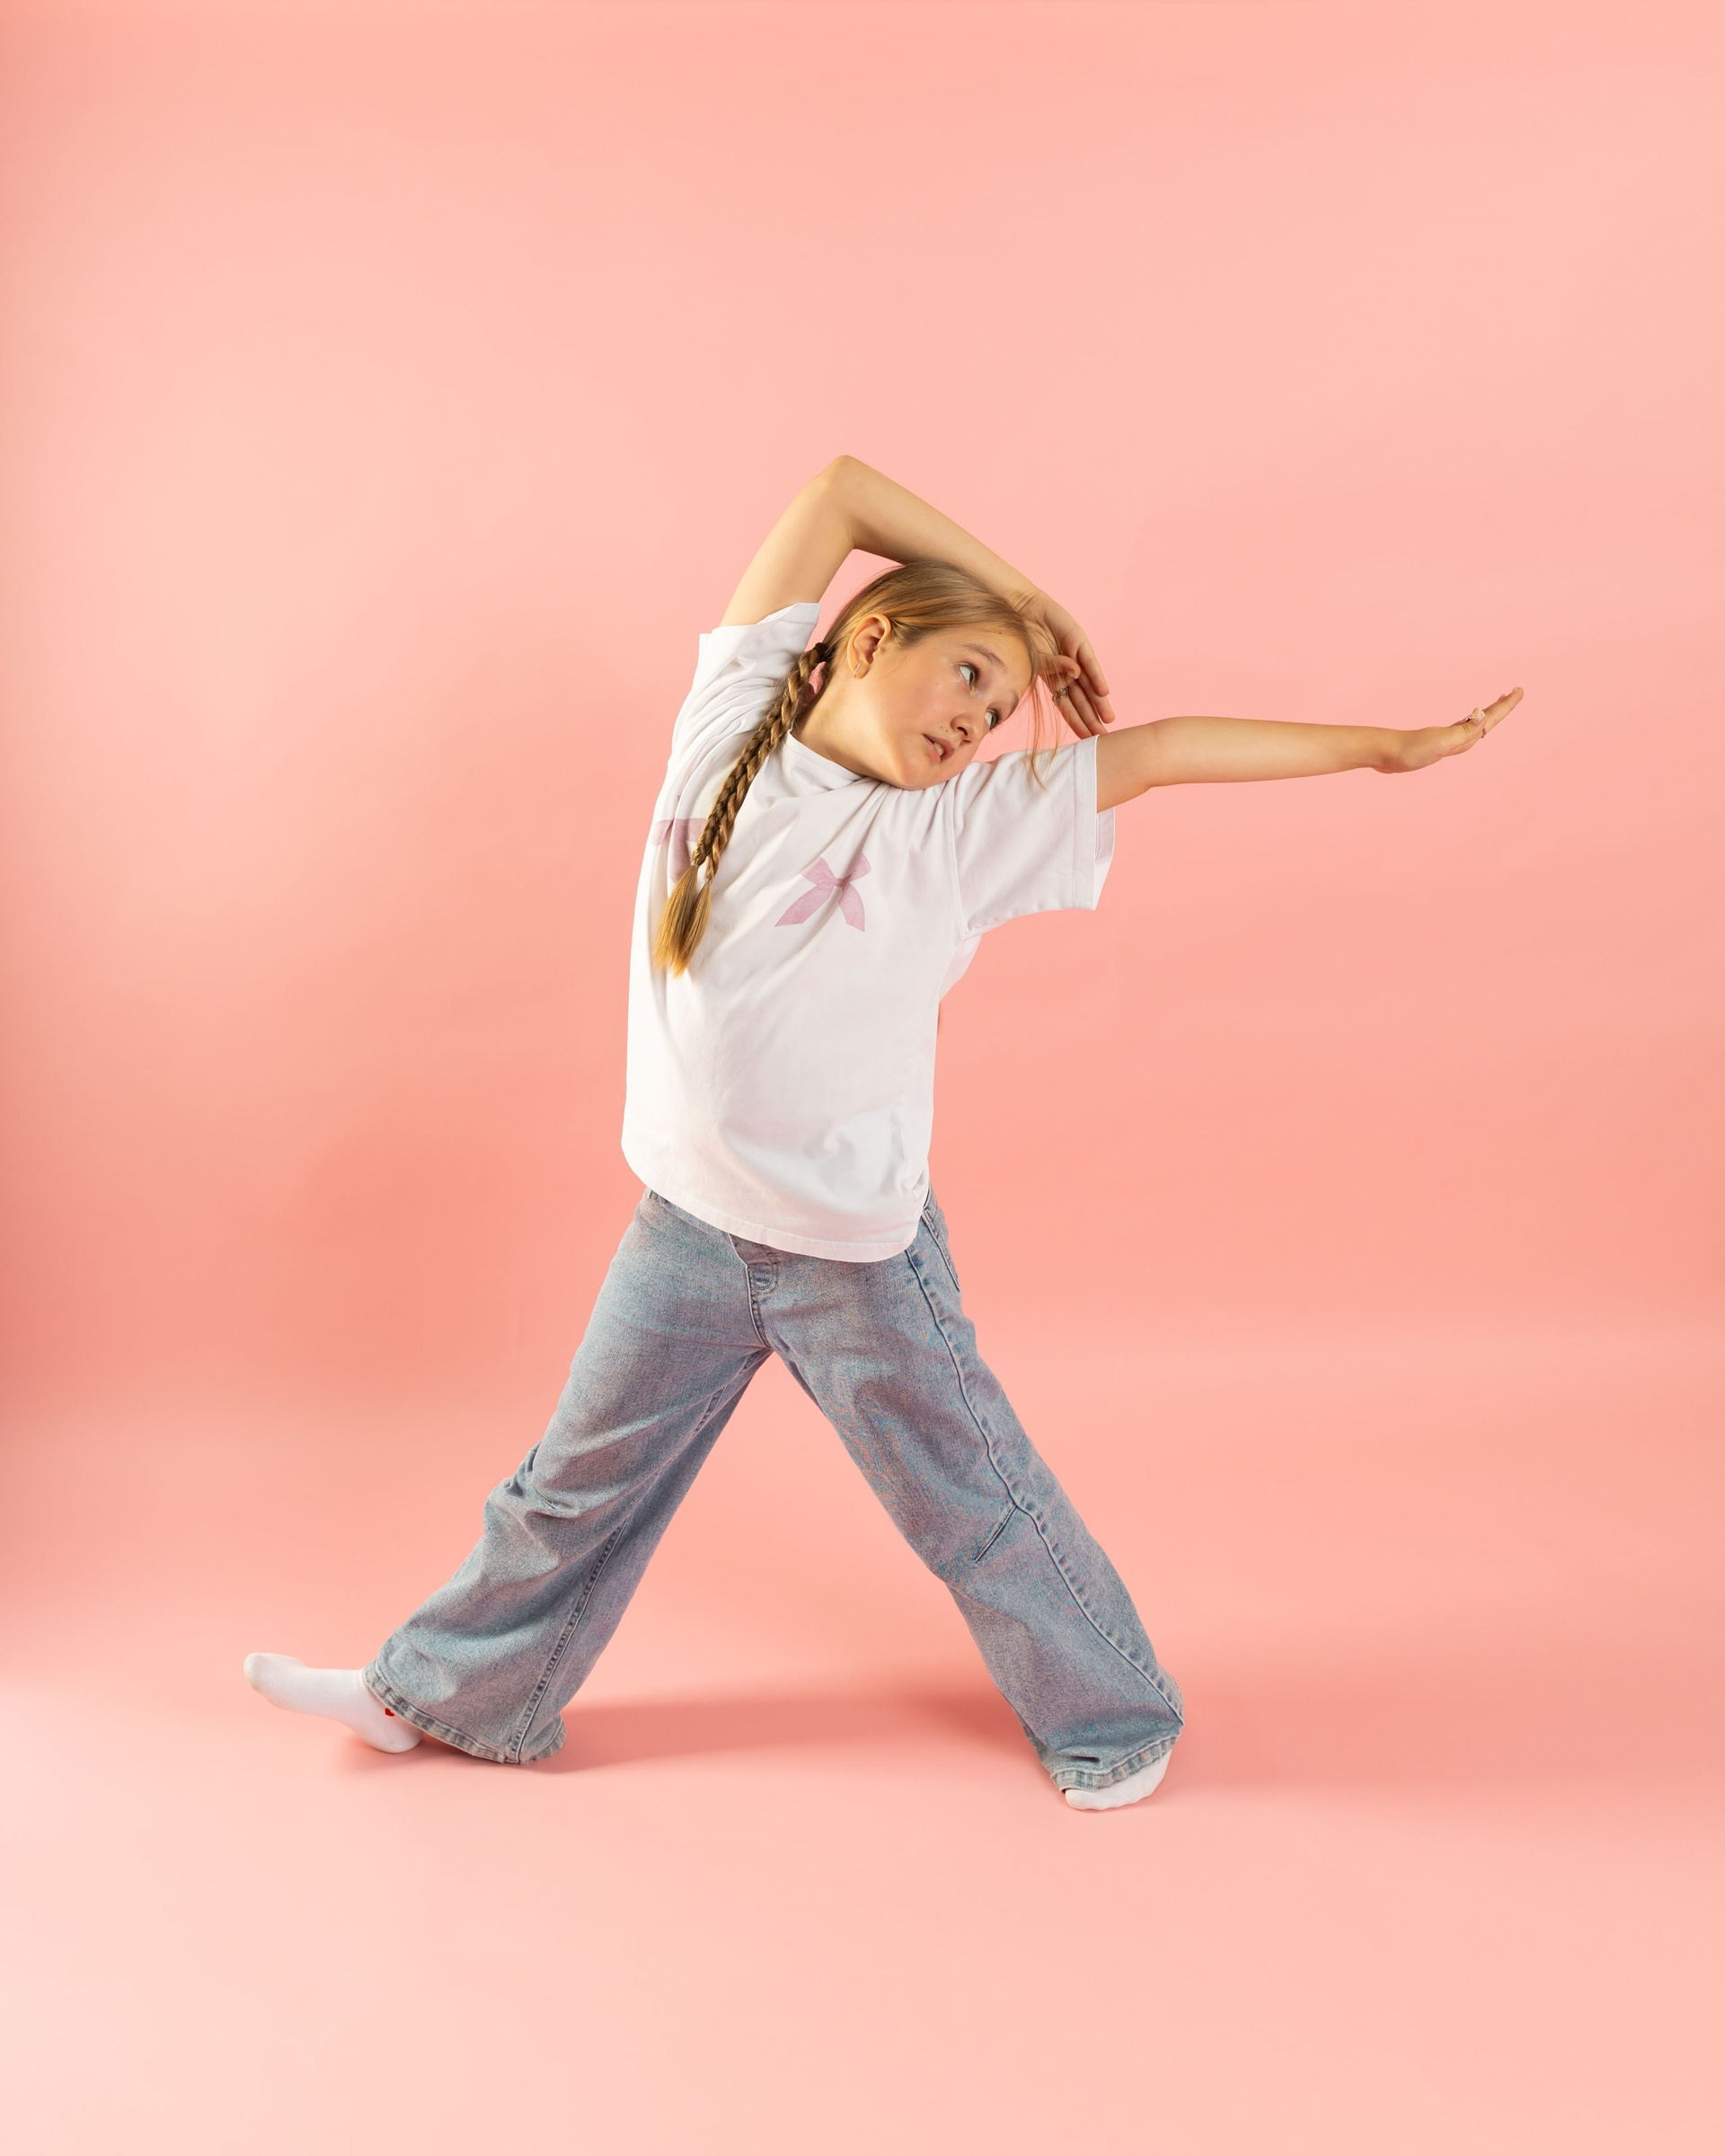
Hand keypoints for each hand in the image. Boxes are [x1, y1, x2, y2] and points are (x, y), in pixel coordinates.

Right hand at [1020, 591, 1116, 735]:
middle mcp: (1067, 671)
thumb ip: (1052, 668)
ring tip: (1108, 719)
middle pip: (1081, 699)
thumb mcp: (1032, 660)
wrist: (1021, 610)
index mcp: (1053, 680)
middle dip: (1091, 718)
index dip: (1076, 721)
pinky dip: (1096, 676)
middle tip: (1103, 735)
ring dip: (1099, 702)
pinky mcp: (1078, 641)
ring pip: (1088, 684)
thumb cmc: (1022, 636)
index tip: (1086, 738)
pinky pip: (1090, 662)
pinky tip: (1104, 692)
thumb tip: (1074, 675)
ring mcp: (1074, 656)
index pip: (1067, 705)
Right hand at [1376, 686, 1523, 772]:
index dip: (1507, 705)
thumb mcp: (1442, 740)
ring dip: (1491, 712)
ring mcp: (1451, 740)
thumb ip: (1464, 731)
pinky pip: (1465, 724)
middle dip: (1503, 707)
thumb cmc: (1414, 750)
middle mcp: (1461, 740)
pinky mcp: (1441, 738)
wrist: (1390, 756)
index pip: (1491, 719)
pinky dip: (1475, 716)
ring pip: (1479, 723)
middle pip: (1489, 721)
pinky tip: (1472, 716)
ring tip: (1500, 700)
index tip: (1519, 690)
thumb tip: (1482, 718)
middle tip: (1516, 691)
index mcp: (1464, 739)